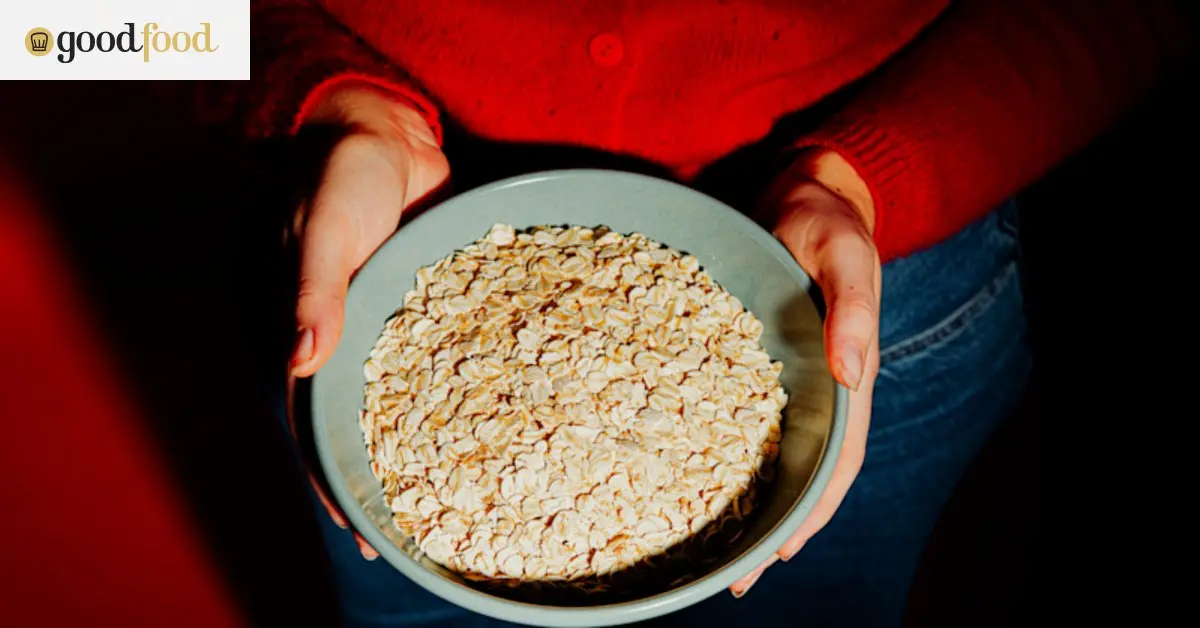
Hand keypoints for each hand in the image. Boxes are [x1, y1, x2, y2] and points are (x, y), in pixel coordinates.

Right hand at [288, 83, 449, 557]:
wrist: (388, 132)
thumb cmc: (343, 177)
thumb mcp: (327, 230)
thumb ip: (316, 289)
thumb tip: (303, 359)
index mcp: (318, 333)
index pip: (320, 423)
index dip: (337, 477)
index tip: (362, 529)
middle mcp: (360, 339)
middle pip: (375, 422)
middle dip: (396, 476)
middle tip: (431, 530)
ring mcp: (403, 323)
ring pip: (421, 395)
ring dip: (442, 439)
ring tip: (480, 489)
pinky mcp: (442, 300)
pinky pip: (461, 350)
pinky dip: (480, 382)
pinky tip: (516, 414)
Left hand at [730, 149, 880, 596]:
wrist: (800, 190)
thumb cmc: (827, 222)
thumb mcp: (844, 255)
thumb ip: (853, 310)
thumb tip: (853, 377)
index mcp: (843, 377)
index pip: (835, 462)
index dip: (811, 512)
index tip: (777, 554)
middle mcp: (812, 388)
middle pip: (796, 472)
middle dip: (769, 526)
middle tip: (728, 577)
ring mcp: (778, 377)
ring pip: (762, 452)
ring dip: (739, 498)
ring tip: (699, 544)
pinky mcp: (746, 357)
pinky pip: (730, 413)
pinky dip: (714, 447)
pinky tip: (679, 471)